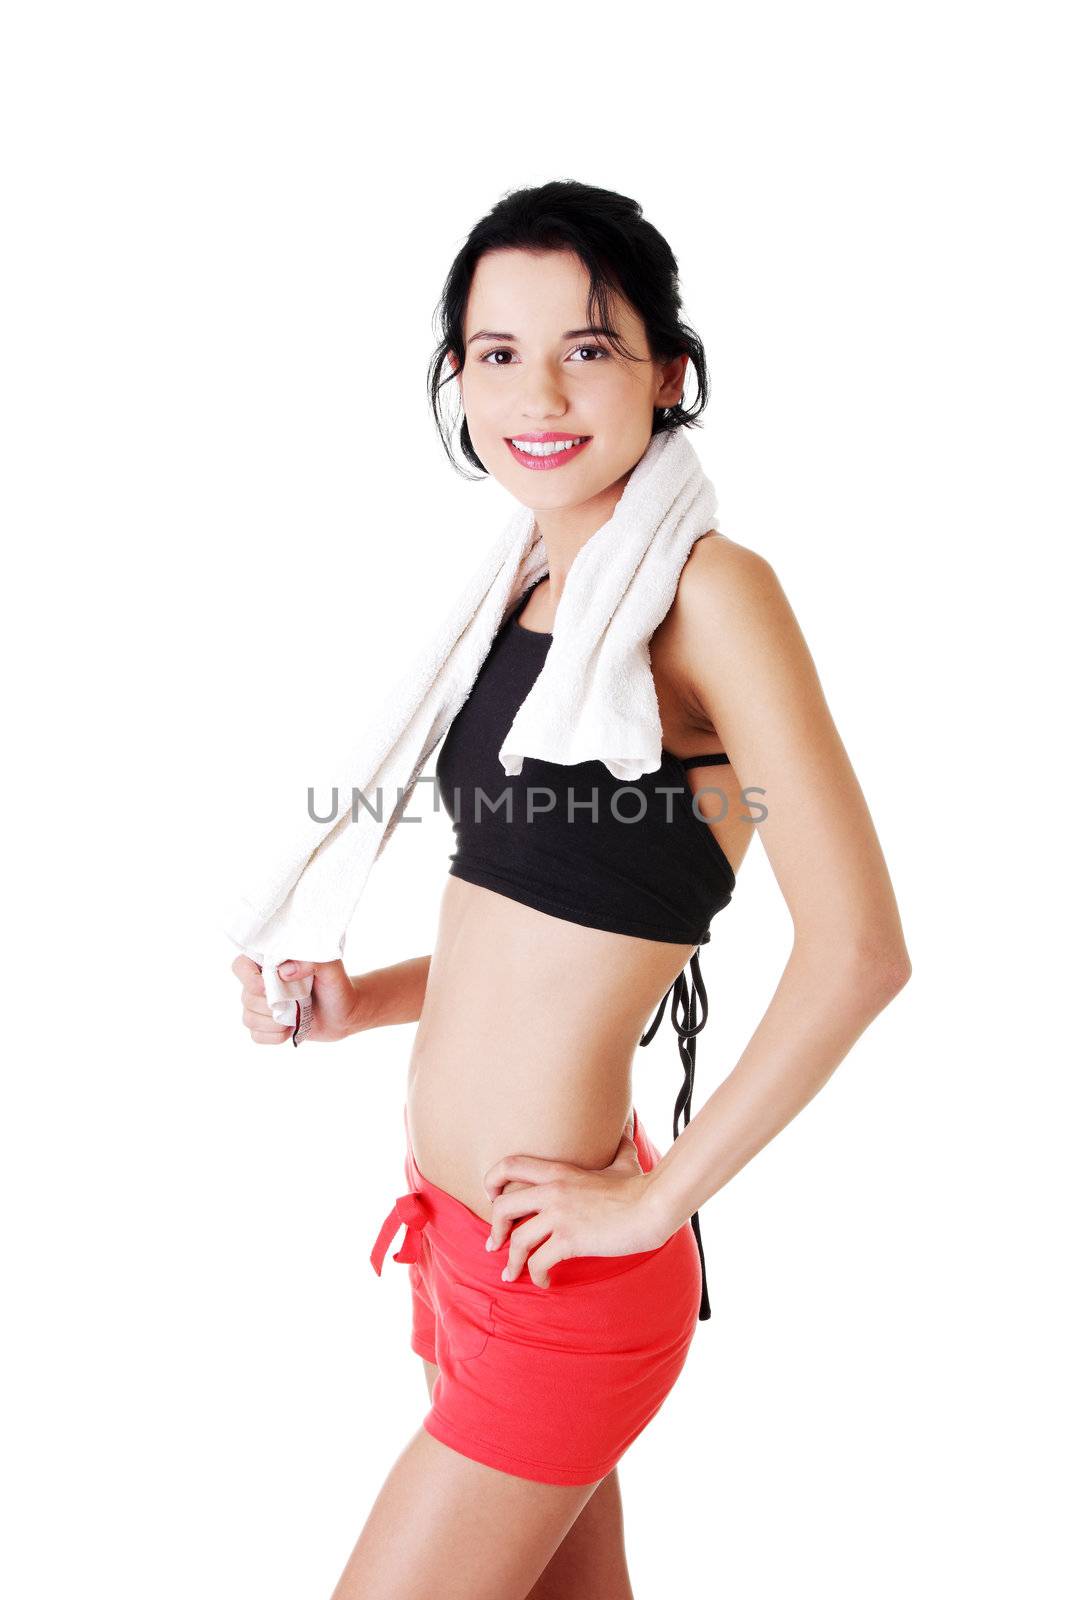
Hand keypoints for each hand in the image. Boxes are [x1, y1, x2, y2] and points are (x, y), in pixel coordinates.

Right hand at [231, 955, 365, 1043]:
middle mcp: (260, 983)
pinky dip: (274, 1036)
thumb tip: (284, 971)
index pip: (240, 965)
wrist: (344, 1012)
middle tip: (296, 1002)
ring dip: (275, 1023)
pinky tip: (290, 1029)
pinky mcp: (265, 1026)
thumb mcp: (330, 968)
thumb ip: (310, 961)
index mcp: (270, 963)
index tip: (268, 987)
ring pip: (248, 1018)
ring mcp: (260, 1006)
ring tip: (296, 1016)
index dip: (249, 978)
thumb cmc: (336, 985)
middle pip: (246, 997)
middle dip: (271, 1005)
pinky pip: (255, 1036)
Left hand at [482, 1125, 667, 1288]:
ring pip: (517, 1240)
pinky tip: (544, 1281)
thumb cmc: (640, 1186)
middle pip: (502, 1206)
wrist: (653, 1207)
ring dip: (511, 1261)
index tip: (492, 1199)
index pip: (510, 1165)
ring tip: (511, 1274)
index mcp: (559, 1171)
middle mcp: (553, 1191)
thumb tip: (630, 1123)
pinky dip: (536, 1275)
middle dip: (494, 1228)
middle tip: (494, 1243)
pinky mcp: (570, 1240)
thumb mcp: (625, 1160)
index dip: (492, 1181)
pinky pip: (539, 1261)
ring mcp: (560, 1216)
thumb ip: (619, 1143)